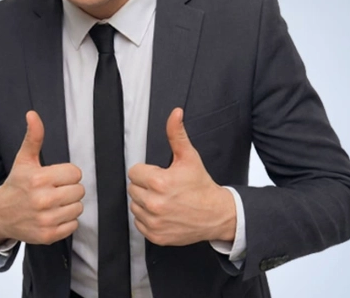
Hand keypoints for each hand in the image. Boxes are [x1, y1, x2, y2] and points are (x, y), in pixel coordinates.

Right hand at [0, 110, 84, 245]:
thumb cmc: (17, 184)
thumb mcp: (24, 159)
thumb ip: (33, 136)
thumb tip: (32, 114)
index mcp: (39, 179)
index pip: (75, 173)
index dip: (67, 174)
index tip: (55, 177)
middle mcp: (43, 200)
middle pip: (79, 190)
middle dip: (69, 189)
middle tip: (55, 190)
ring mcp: (46, 220)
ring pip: (78, 208)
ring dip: (70, 205)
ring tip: (55, 202)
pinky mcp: (48, 236)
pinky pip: (73, 225)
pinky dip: (67, 221)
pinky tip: (53, 215)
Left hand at [128, 108, 235, 245]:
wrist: (216, 214)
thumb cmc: (201, 185)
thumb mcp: (189, 156)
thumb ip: (176, 133)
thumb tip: (175, 113)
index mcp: (159, 182)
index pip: (134, 172)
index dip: (146, 171)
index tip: (159, 174)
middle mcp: (154, 204)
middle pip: (133, 189)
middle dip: (145, 186)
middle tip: (163, 187)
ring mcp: (155, 222)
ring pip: (134, 206)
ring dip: (144, 202)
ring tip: (163, 199)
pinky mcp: (156, 236)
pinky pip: (139, 223)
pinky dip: (147, 218)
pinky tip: (163, 212)